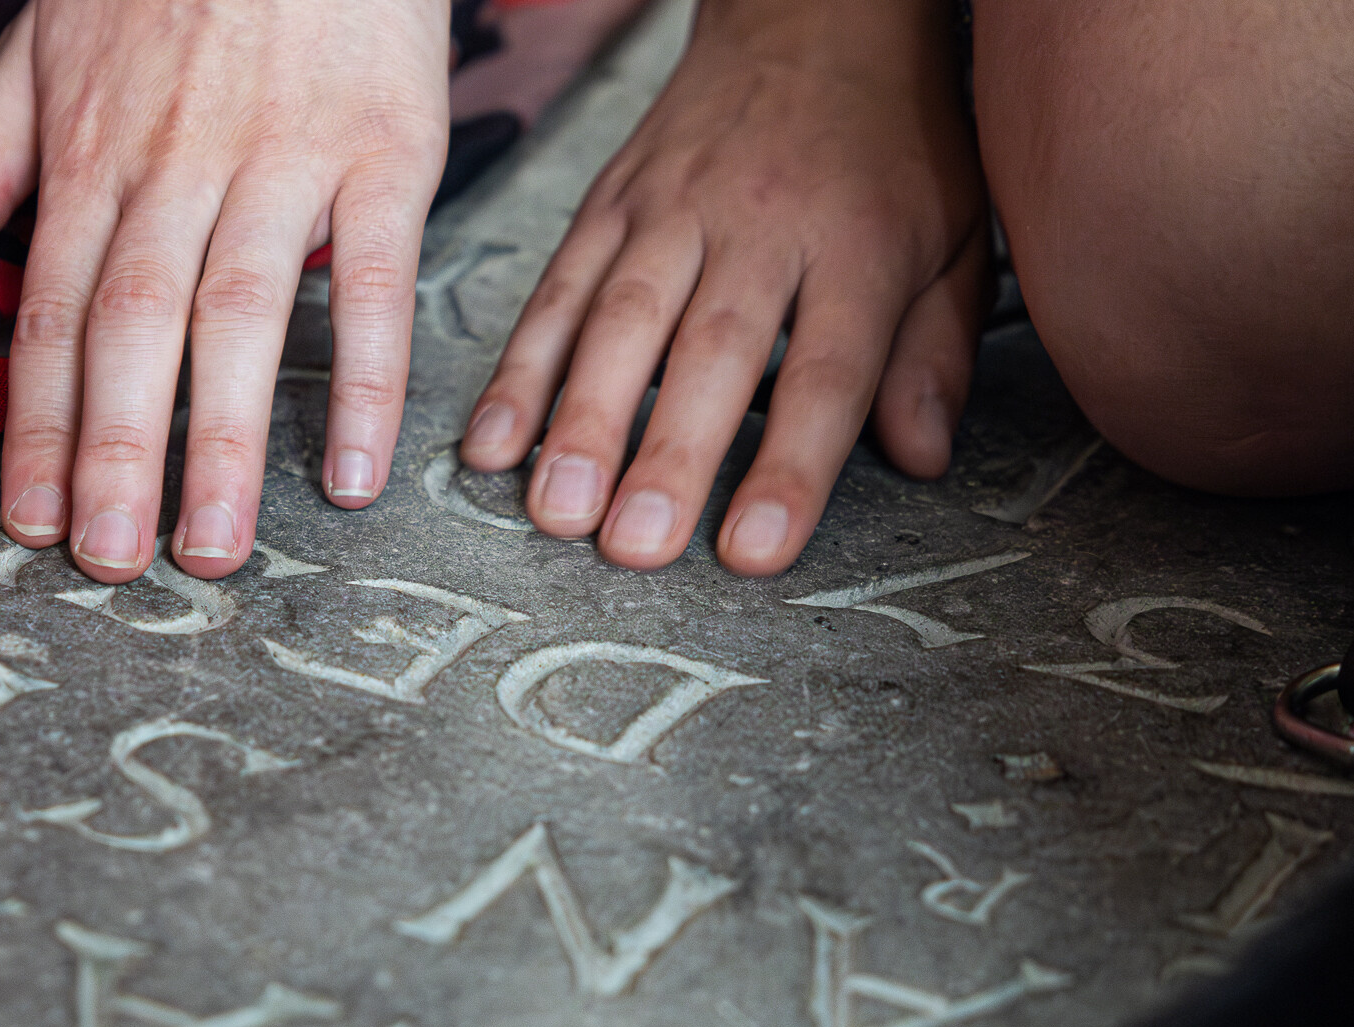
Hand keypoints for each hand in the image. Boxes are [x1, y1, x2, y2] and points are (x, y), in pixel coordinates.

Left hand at [0, 0, 448, 581]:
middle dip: (115, 455)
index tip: (26, 520)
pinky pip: (373, 281)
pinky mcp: (385, 151)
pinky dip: (368, 379)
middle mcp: (179, 165)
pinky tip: (355, 473)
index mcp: (94, 152)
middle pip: (134, 328)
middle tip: (109, 563)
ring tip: (212, 550)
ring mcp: (285, 159)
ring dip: (224, 442)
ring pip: (239, 315)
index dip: (33, 422)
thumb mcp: (48, 44)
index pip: (50, 309)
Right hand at [459, 0, 988, 574]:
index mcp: (858, 245)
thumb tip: (919, 457)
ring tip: (556, 508)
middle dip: (666, 454)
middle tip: (634, 544)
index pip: (822, 372)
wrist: (815, 13)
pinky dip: (520, 369)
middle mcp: (759, 226)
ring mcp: (671, 212)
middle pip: (709, 353)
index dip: (788, 466)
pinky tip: (494, 441)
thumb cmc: (890, 142)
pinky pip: (556, 290)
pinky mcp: (608, 204)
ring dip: (581, 421)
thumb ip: (933, 350)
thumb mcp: (956, 235)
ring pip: (619, 321)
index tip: (753, 549)